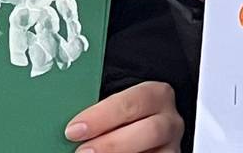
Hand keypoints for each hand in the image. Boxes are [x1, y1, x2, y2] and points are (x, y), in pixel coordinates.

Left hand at [63, 80, 182, 152]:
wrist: (134, 125)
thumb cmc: (119, 116)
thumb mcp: (112, 106)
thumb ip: (96, 112)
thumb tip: (71, 127)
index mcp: (156, 95)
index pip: (133, 102)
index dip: (102, 117)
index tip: (74, 130)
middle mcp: (170, 121)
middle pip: (149, 131)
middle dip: (112, 143)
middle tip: (82, 152)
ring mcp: (171, 147)